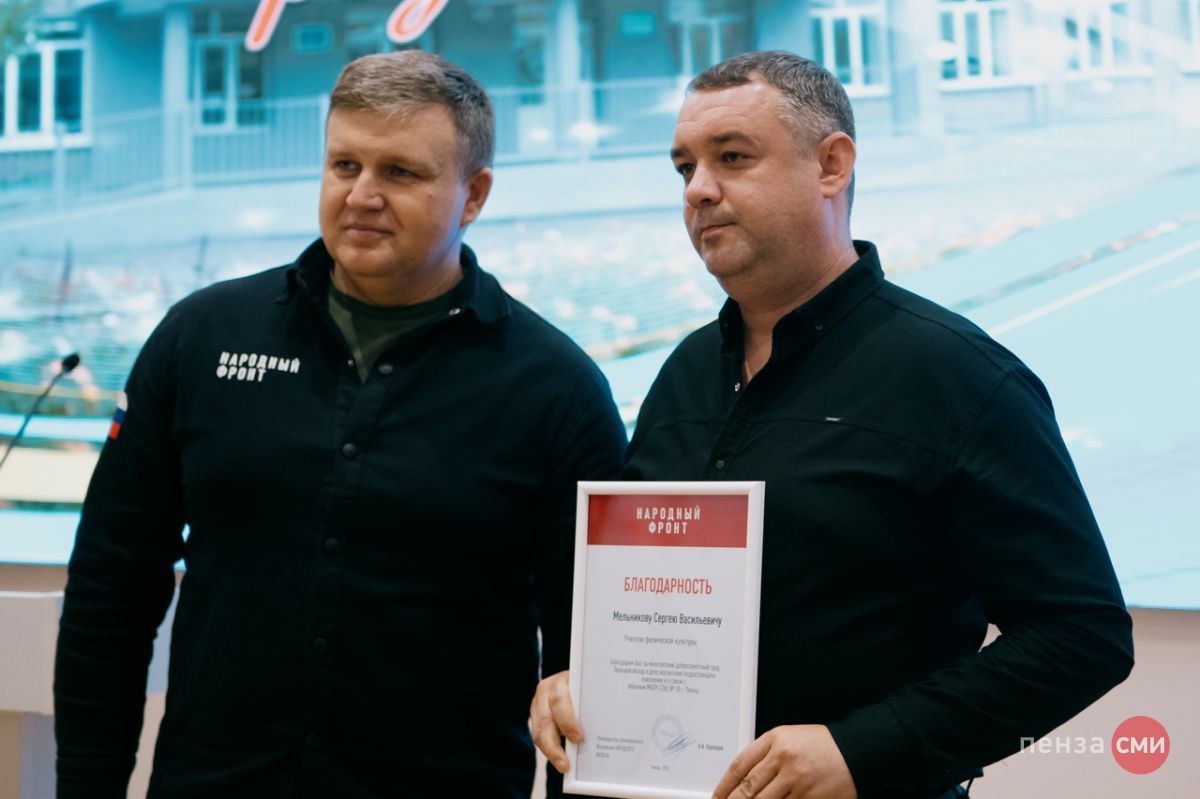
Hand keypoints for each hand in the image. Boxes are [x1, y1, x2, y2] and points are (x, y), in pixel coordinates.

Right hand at [530, 670, 582, 773]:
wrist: (575, 676)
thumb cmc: (586, 683)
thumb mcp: (589, 688)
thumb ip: (590, 704)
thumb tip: (602, 730)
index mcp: (560, 681)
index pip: (559, 700)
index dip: (567, 721)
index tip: (578, 739)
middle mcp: (545, 691)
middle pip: (545, 721)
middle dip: (554, 746)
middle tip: (565, 765)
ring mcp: (537, 703)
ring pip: (539, 732)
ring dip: (551, 751)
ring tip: (563, 766)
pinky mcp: (535, 715)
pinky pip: (539, 736)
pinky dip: (549, 748)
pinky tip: (560, 759)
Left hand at [712, 725, 856, 798]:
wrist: (857, 751)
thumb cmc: (822, 745)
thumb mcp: (790, 738)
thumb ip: (766, 753)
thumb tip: (743, 777)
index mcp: (775, 740)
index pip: (740, 766)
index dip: (724, 786)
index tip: (718, 796)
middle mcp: (784, 759)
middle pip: (748, 788)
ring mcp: (797, 781)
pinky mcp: (810, 797)